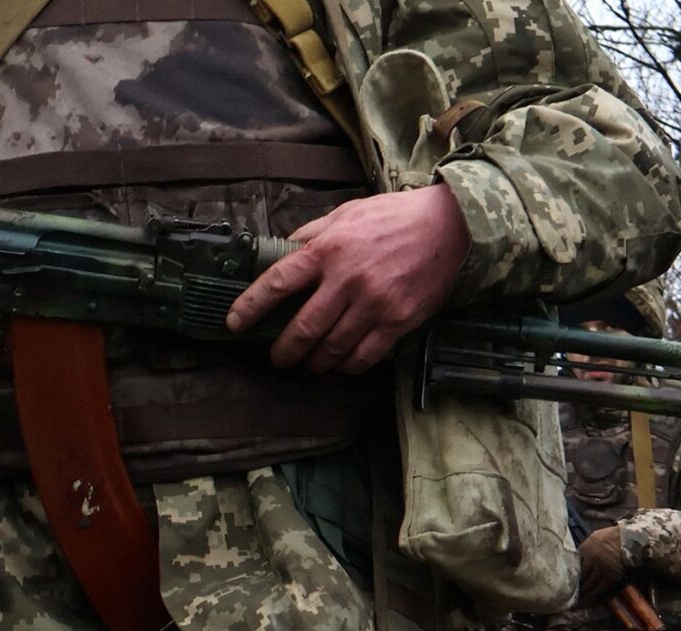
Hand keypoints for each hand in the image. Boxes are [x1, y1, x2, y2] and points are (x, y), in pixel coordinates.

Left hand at [226, 185, 471, 374]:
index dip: (251, 306)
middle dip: (285, 349)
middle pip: (304, 327)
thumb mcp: (344, 213)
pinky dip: (348, 366)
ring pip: (333, 347)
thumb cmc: (392, 217)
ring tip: (310, 365)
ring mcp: (373, 304)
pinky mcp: (397, 321)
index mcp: (327, 250)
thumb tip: (283, 253)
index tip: (235, 323)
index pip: (277, 282)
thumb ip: (312, 235)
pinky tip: (341, 367)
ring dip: (315, 362)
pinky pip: (365, 355)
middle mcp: (347, 280)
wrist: (446, 227)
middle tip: (278, 358)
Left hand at [577, 527, 626, 603]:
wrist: (630, 539)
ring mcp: (600, 568)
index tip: (569, 580)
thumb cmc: (614, 536)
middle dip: (576, 585)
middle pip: (580, 575)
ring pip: (588, 584)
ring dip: (583, 592)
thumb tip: (580, 556)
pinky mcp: (610, 576)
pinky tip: (589, 600)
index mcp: (585, 548)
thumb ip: (586, 547)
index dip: (572, 573)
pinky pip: (599, 588)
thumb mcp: (596, 537)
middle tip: (570, 594)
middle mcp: (591, 558)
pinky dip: (593, 595)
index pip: (574, 564)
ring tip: (577, 600)